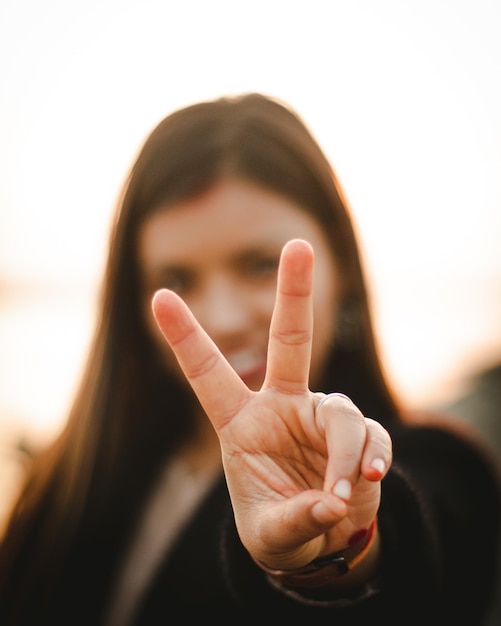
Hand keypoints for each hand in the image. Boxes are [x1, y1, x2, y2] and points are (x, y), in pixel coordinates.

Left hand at [152, 239, 391, 569]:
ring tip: (338, 496)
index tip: (159, 294)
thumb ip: (295, 520)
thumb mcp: (272, 534)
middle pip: (290, 341)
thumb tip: (332, 502)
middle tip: (299, 245)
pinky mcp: (359, 436)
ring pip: (341, 414)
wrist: (322, 540)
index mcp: (242, 422)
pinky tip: (369, 482)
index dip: (186, 335)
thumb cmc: (281, 529)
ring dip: (345, 455)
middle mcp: (282, 407)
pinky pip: (372, 437)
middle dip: (294, 293)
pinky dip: (372, 459)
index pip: (209, 374)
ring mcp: (321, 417)